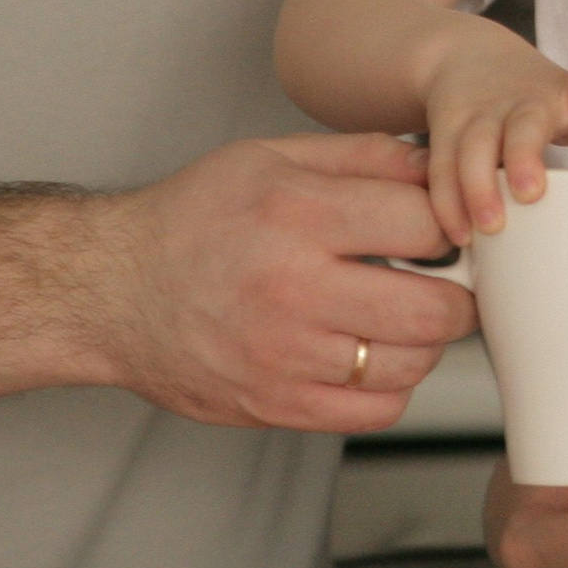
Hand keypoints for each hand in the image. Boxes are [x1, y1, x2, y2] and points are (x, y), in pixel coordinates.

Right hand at [84, 131, 476, 432]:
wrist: (108, 290)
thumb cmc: (192, 217)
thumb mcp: (273, 156)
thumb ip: (363, 155)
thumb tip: (437, 162)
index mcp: (299, 215)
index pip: (427, 225)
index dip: (452, 225)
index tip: (445, 229)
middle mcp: (294, 288)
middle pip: (435, 310)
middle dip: (459, 295)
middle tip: (448, 282)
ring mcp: (284, 357)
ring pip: (410, 366)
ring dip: (425, 343)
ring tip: (403, 315)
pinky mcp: (273, 406)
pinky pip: (373, 412)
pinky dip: (389, 388)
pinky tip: (371, 355)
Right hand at [423, 24, 567, 245]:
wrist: (466, 57)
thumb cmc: (544, 97)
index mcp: (565, 98)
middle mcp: (521, 104)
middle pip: (523, 125)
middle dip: (525, 156)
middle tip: (531, 192)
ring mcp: (480, 116)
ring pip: (473, 148)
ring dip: (478, 188)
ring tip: (488, 229)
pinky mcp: (445, 130)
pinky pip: (440, 168)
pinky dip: (447, 202)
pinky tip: (458, 233)